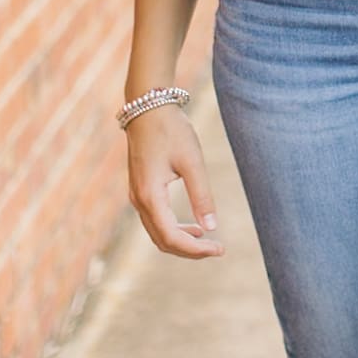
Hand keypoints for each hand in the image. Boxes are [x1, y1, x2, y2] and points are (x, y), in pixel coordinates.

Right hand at [125, 107, 223, 258]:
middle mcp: (139, 201)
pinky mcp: (141, 189)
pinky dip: (174, 229)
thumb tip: (212, 227)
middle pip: (162, 241)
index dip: (196, 250)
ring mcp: (137, 196)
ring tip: (208, 240)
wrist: (147, 107)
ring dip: (182, 241)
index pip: (171, 237)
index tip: (220, 249)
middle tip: (217, 249)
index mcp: (150, 196)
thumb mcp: (192, 161)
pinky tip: (195, 225)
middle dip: (190, 250)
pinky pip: (156, 220)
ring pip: (157, 233)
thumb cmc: (171, 130)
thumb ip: (201, 195)